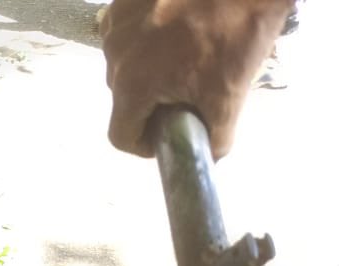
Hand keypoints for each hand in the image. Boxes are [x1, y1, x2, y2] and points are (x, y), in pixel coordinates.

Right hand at [101, 0, 291, 157]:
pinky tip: (174, 28)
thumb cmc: (236, 28)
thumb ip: (215, 140)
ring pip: (124, 64)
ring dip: (147, 68)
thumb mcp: (231, 95)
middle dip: (150, 103)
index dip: (145, 144)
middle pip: (123, 99)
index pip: (121, 136)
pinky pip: (126, 32)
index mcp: (133, 83)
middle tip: (185, 91)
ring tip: (183, 54)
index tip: (167, 132)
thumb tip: (208, 157)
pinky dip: (145, 37)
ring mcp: (117, 21)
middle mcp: (115, 53)